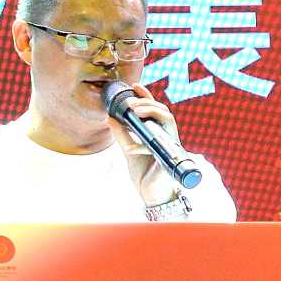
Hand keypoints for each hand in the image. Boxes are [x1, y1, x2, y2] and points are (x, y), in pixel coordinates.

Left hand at [115, 93, 192, 207]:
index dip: (146, 96)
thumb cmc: (144, 173)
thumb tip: (109, 118)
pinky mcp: (169, 158)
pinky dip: (141, 146)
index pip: (155, 110)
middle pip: (163, 111)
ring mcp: (170, 146)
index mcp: (158, 133)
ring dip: (150, 112)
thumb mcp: (128, 150)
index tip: (135, 86)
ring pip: (168, 120)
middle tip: (130, 104)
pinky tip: (130, 149)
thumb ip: (121, 134)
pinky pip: (158, 146)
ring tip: (134, 111)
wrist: (151, 195)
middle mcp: (167, 136)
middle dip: (147, 102)